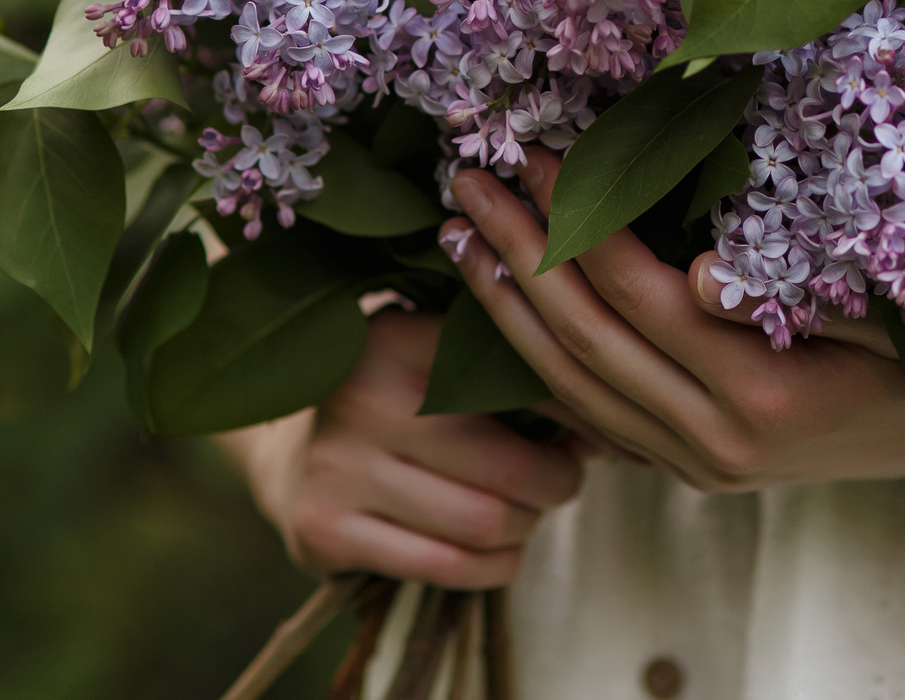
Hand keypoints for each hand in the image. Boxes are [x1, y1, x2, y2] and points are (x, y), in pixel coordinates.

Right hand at [218, 309, 588, 587]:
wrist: (291, 450)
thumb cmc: (404, 401)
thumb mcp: (445, 361)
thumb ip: (518, 378)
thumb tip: (612, 430)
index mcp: (399, 337)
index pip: (519, 378)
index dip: (578, 412)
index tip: (605, 430)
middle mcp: (363, 397)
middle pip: (511, 465)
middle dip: (558, 482)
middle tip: (562, 479)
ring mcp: (338, 467)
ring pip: (485, 522)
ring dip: (527, 526)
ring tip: (527, 510)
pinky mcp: (324, 530)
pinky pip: (447, 567)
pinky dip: (494, 566)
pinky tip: (498, 549)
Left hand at [442, 150, 904, 493]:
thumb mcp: (891, 305)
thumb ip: (801, 291)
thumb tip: (701, 272)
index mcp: (762, 392)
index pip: (637, 295)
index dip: (578, 220)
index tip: (535, 149)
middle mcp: (716, 442)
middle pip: (584, 341)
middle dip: (515, 254)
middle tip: (462, 179)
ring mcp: (697, 466)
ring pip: (572, 387)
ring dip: (507, 308)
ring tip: (460, 233)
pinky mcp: (689, 471)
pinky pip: (591, 416)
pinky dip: (539, 358)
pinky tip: (505, 306)